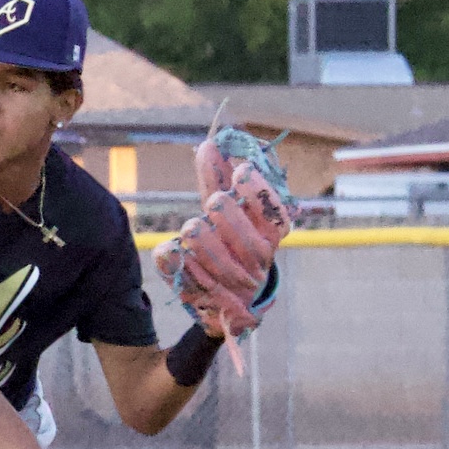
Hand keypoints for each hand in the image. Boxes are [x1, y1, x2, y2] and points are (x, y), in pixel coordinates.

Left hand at [153, 132, 294, 340]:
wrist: (225, 300)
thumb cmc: (226, 241)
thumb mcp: (226, 210)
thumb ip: (218, 181)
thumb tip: (210, 144)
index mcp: (270, 237)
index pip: (276, 216)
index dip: (259, 194)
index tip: (241, 171)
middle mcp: (259, 264)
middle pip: (251, 243)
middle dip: (229, 218)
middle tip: (213, 203)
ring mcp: (236, 288)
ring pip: (222, 265)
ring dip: (203, 241)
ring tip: (191, 228)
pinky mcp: (211, 305)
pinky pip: (192, 285)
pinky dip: (179, 265)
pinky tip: (171, 251)